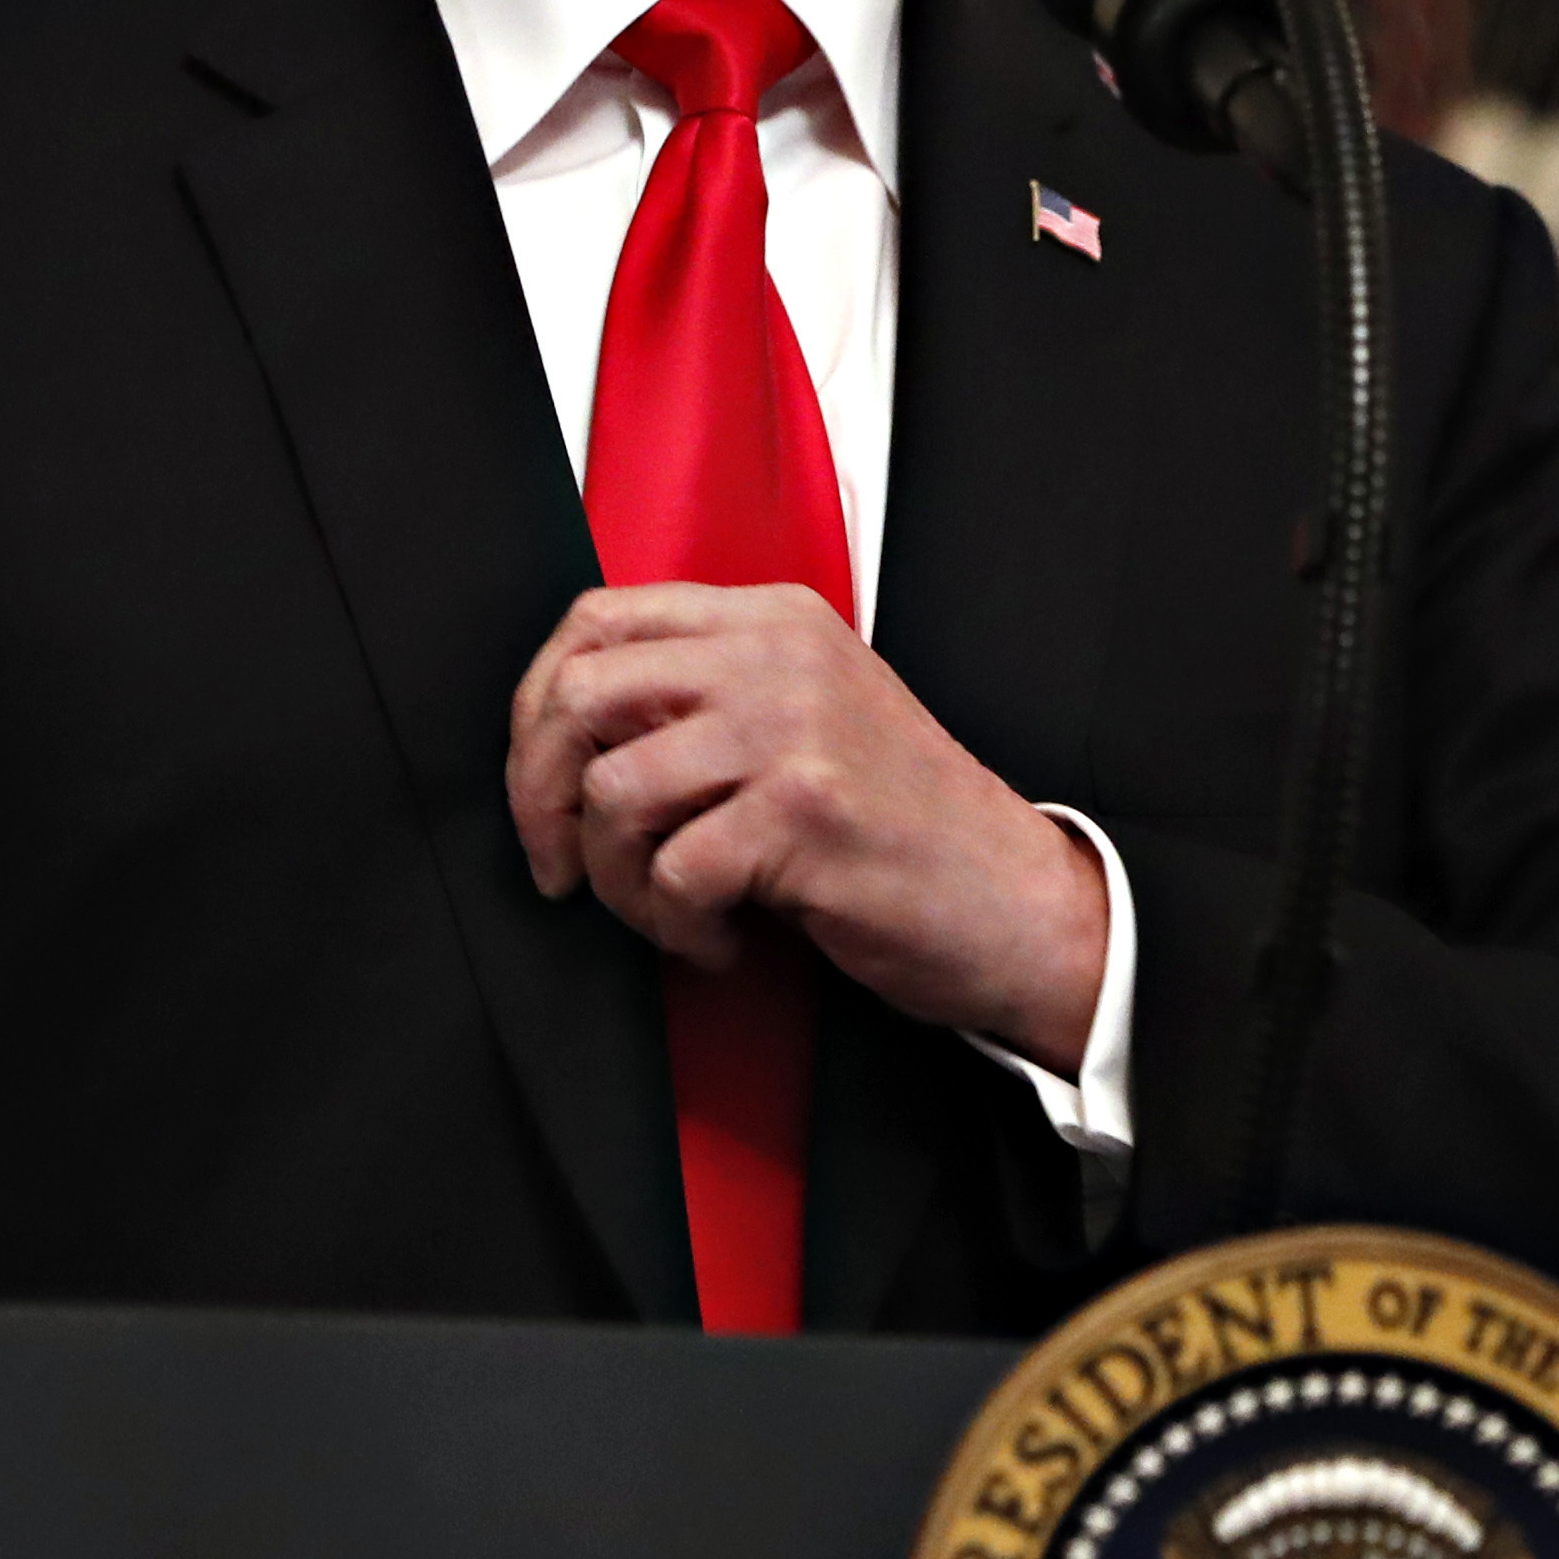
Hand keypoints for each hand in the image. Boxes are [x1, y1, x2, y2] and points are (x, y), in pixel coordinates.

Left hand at [506, 580, 1108, 1069]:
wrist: (1020, 903)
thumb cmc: (906, 826)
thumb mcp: (811, 716)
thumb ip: (711, 695)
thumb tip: (565, 733)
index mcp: (775, 620)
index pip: (599, 620)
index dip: (538, 706)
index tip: (541, 781)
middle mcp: (780, 658)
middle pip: (582, 693)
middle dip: (541, 795)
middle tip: (562, 863)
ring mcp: (794, 731)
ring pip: (614, 792)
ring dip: (618, 881)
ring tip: (671, 912)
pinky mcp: (805, 815)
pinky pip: (672, 873)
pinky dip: (678, 929)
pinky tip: (722, 939)